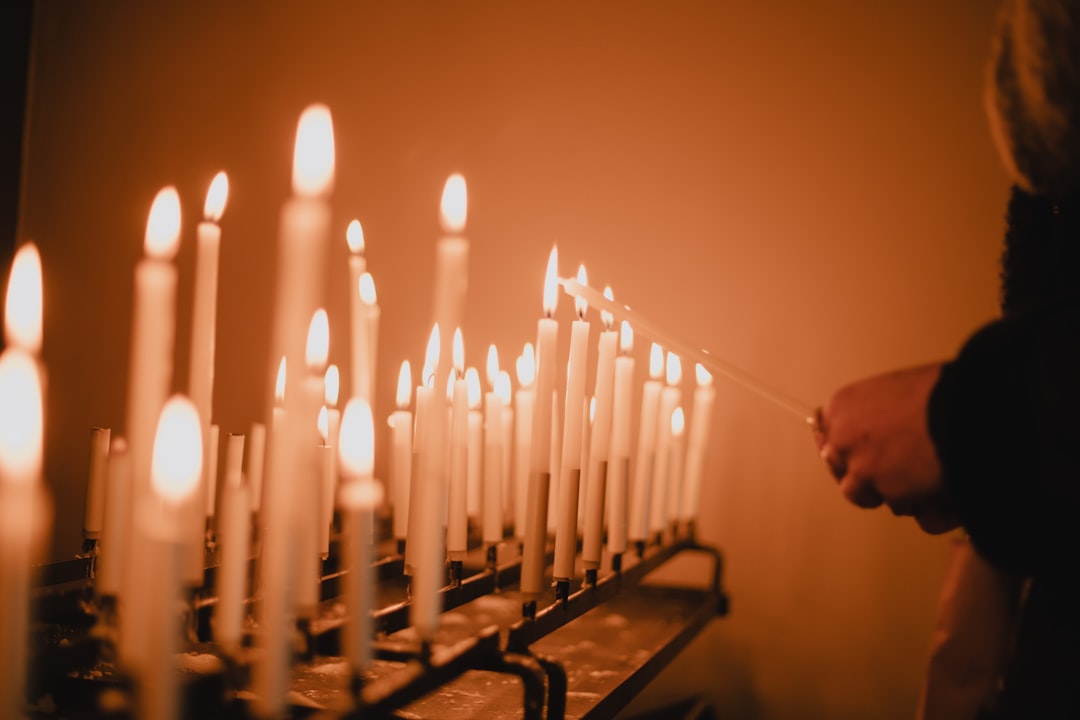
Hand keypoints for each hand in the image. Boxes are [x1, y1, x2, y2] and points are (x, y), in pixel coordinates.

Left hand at [815, 363, 957, 533]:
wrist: (969, 407)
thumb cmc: (943, 390)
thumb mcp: (898, 388)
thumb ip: (878, 413)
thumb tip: (884, 430)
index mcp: (841, 408)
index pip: (827, 437)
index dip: (850, 449)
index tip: (859, 456)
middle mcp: (843, 440)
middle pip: (843, 470)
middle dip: (866, 474)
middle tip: (898, 470)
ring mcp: (863, 471)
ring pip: (866, 495)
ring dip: (894, 492)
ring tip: (928, 479)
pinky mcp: (891, 495)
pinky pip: (907, 510)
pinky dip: (929, 508)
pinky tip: (949, 492)